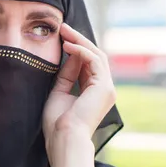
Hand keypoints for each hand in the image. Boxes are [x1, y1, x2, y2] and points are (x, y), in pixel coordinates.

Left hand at [43, 23, 115, 162]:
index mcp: (94, 92)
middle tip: (63, 28)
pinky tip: (68, 46)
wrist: (64, 138)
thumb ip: (66, 74)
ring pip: (96, 55)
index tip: (60, 37)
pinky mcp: (104, 87)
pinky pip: (95, 61)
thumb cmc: (58, 123)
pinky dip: (81, 51)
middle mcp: (104, 89)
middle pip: (94, 56)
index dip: (75, 48)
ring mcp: (107, 88)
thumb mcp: (59, 91)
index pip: (88, 63)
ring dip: (79, 41)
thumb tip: (69, 54)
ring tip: (64, 32)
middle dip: (78, 40)